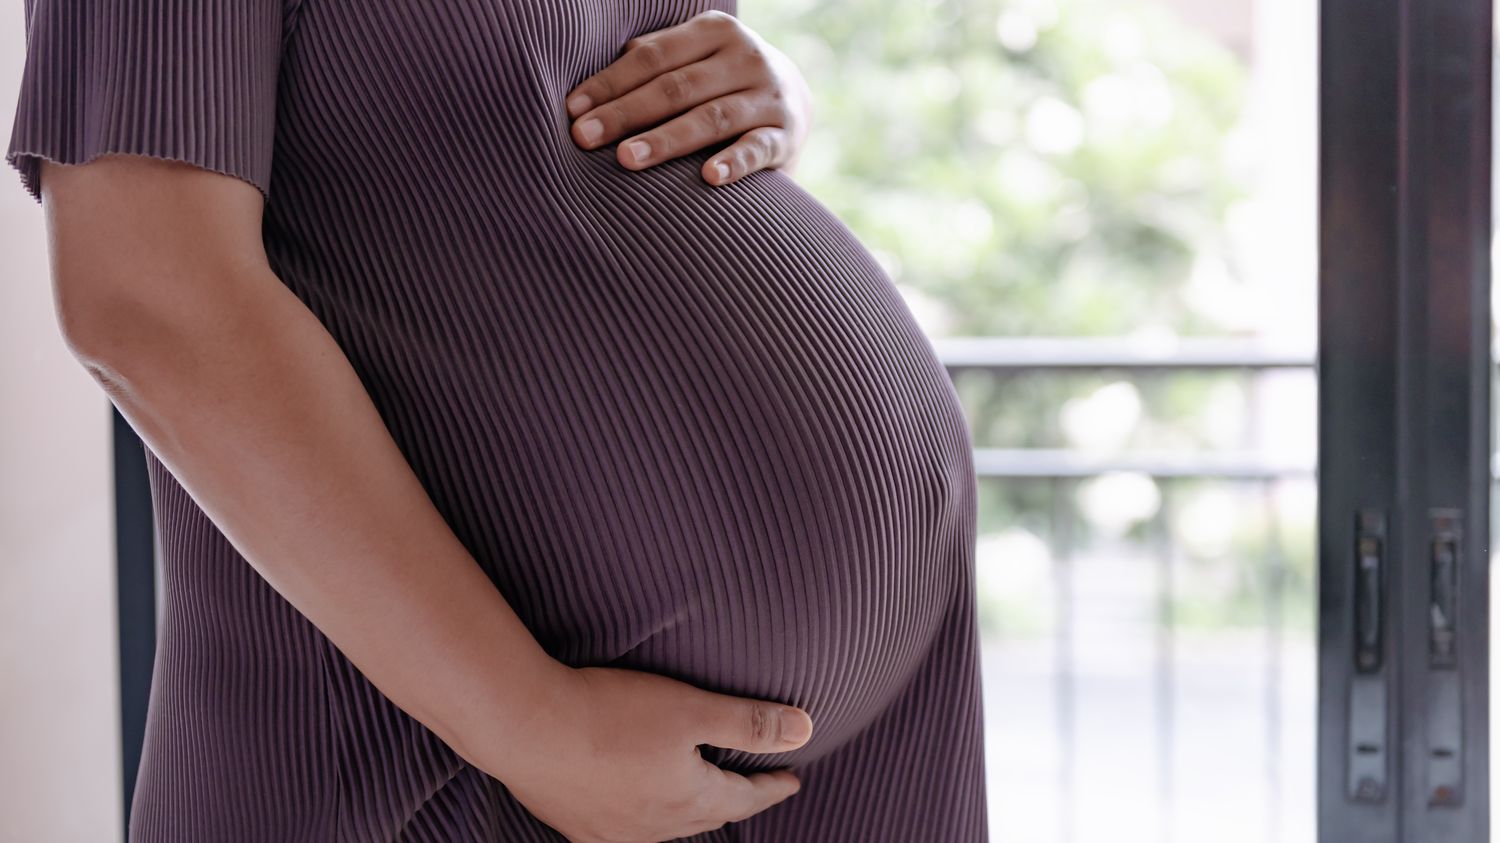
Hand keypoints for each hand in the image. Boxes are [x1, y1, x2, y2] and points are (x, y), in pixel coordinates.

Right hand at [497, 664, 813, 842]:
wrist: (525, 726)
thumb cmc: (611, 713)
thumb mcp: (692, 709)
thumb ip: (749, 721)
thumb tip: (805, 730)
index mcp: (689, 800)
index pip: (745, 798)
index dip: (771, 786)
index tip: (791, 779)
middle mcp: (654, 828)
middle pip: (707, 816)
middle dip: (734, 802)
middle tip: (754, 788)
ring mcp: (611, 832)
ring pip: (666, 827)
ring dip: (691, 812)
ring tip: (701, 798)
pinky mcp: (575, 824)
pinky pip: (624, 830)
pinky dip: (645, 819)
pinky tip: (635, 811)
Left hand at [564, 10, 813, 186]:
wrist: (792, 101)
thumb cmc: (718, 81)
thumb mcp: (692, 59)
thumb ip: (651, 61)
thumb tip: (589, 86)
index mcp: (714, 31)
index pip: (652, 57)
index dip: (610, 83)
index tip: (572, 111)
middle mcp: (746, 57)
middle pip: (676, 87)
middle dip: (625, 113)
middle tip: (583, 139)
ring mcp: (768, 96)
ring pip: (711, 118)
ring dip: (666, 140)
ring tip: (626, 159)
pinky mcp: (786, 135)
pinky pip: (757, 149)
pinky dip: (734, 162)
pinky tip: (708, 178)